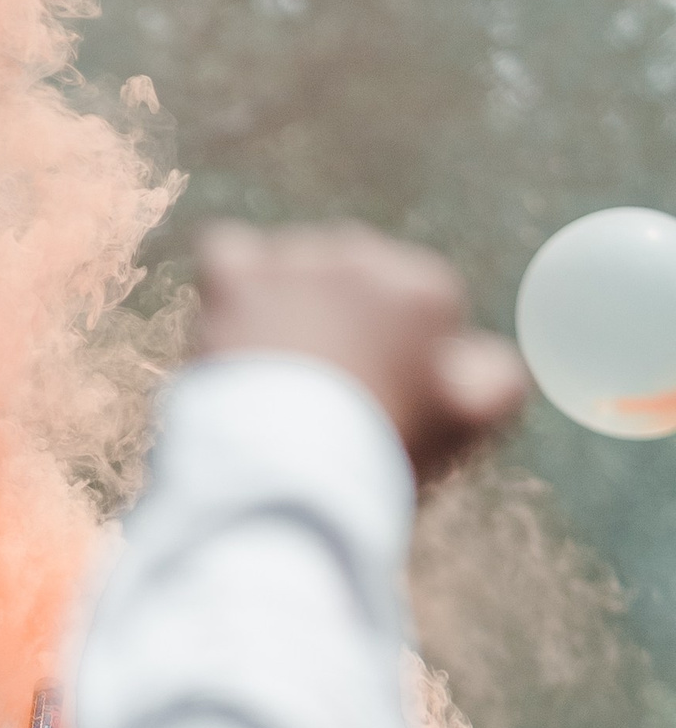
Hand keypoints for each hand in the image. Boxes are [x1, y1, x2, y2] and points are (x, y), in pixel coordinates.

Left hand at [195, 222, 526, 484]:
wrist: (282, 476)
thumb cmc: (375, 457)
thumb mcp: (462, 426)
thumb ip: (497, 381)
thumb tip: (483, 359)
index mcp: (428, 290)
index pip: (415, 310)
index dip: (395, 360)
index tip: (374, 405)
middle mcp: (367, 258)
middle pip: (353, 288)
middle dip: (339, 331)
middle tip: (317, 401)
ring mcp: (298, 264)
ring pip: (293, 272)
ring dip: (285, 312)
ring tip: (275, 380)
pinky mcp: (236, 279)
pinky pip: (230, 251)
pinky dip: (231, 284)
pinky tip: (231, 329)